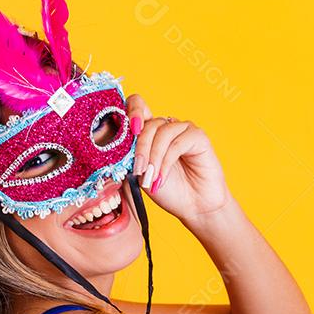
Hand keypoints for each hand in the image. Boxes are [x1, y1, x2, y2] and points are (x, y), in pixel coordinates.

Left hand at [125, 93, 230, 222]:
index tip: (127, 133)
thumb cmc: (168, 191)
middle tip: (138, 170)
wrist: (193, 207)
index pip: (137, 105)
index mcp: (150, 131)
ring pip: (162, 132)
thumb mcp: (141, 174)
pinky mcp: (198, 136)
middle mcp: (166, 126)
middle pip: (147, 122)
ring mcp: (183, 129)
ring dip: (153, 157)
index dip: (130, 112)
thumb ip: (130, 156)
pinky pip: (177, 142)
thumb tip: (116, 144)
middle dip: (139, 148)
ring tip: (150, 178)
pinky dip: (166, 162)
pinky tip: (161, 178)